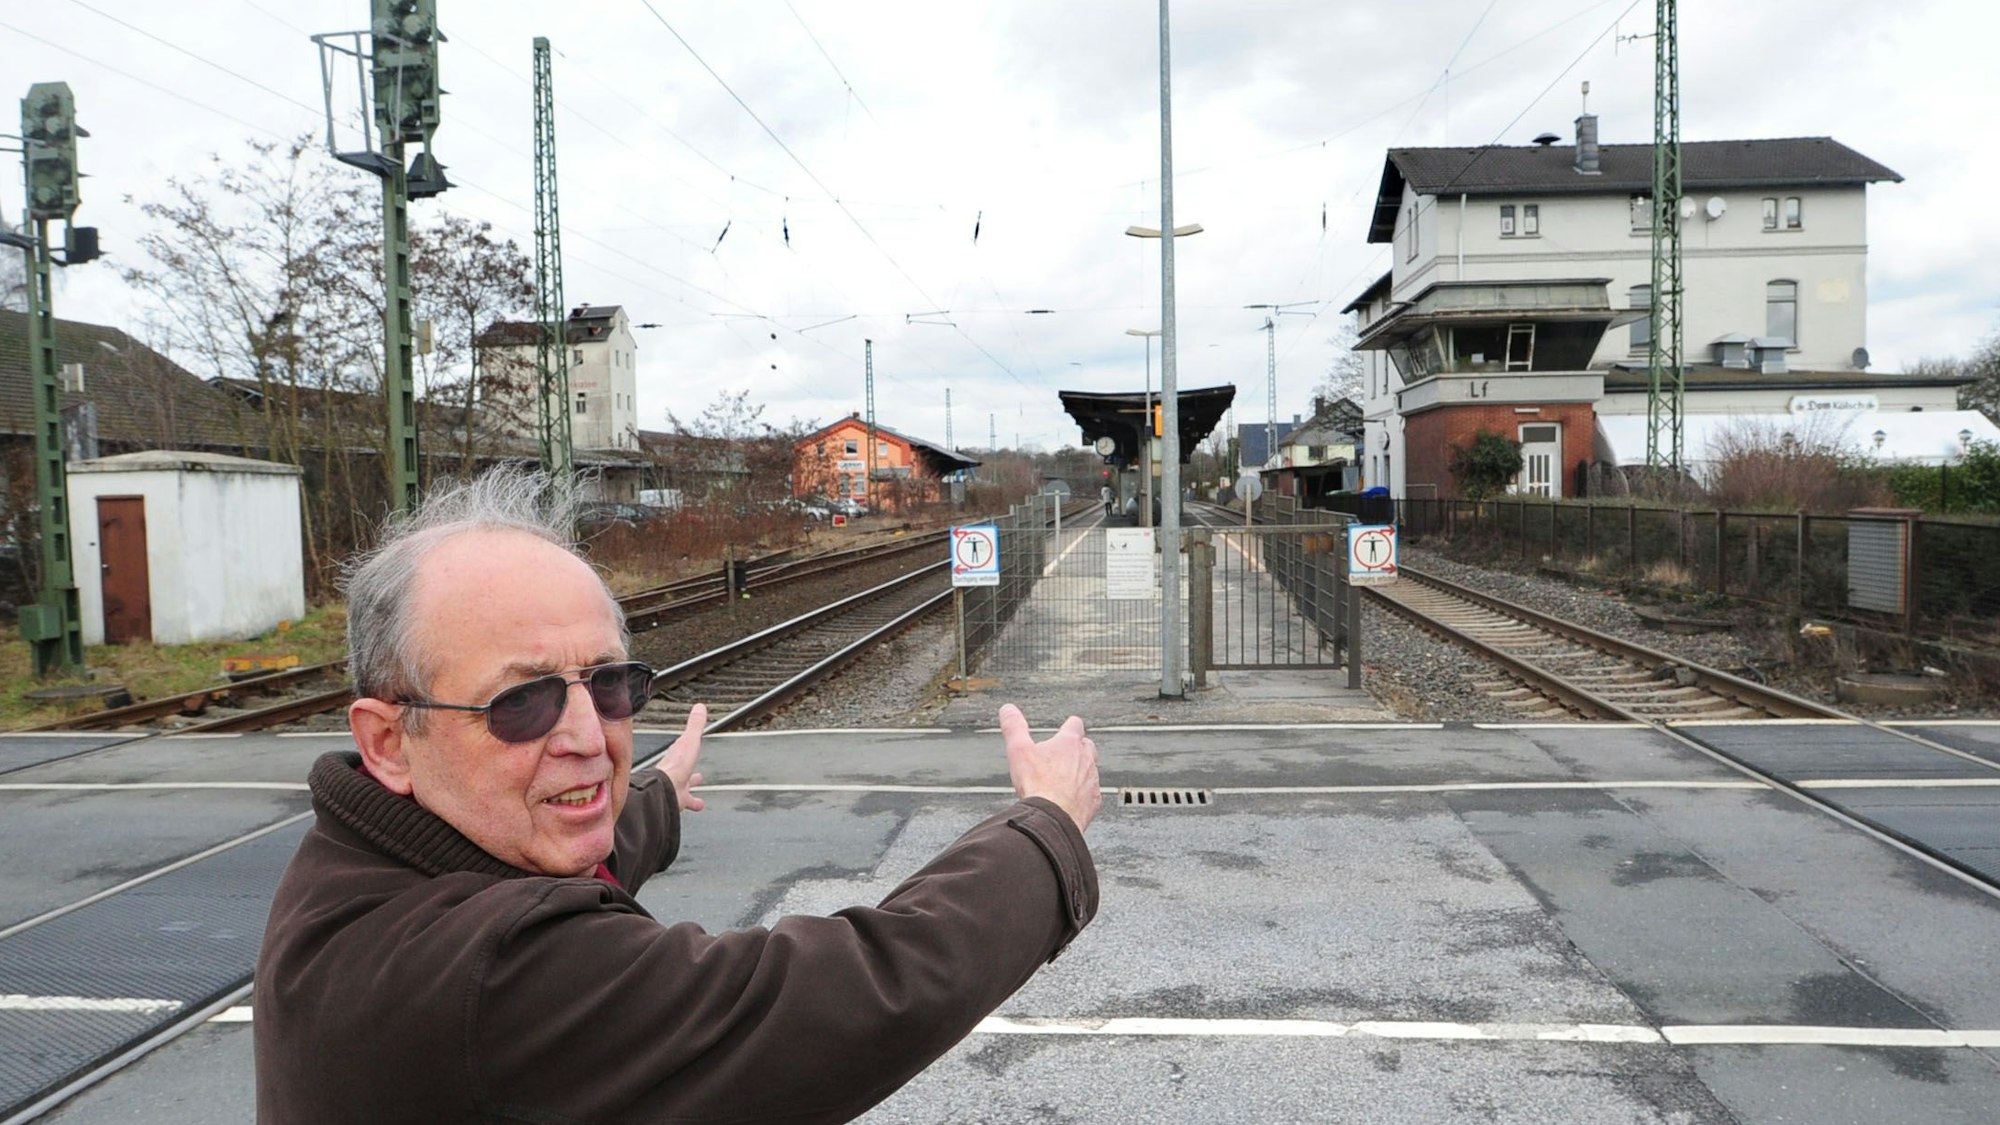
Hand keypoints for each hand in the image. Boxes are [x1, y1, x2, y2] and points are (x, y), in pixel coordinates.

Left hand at [658, 704, 706, 811]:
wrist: (667, 790)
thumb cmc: (676, 766)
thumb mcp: (690, 740)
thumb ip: (695, 725)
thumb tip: (699, 707)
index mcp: (677, 755)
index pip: (681, 747)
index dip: (685, 744)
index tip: (688, 741)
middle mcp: (675, 771)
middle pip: (683, 767)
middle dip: (689, 765)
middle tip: (694, 767)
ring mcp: (677, 785)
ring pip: (685, 784)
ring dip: (691, 784)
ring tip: (698, 784)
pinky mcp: (680, 799)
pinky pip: (689, 800)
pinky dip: (694, 802)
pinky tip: (699, 805)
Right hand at [998, 704, 1099, 831]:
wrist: (1053, 818)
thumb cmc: (1037, 784)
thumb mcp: (1018, 750)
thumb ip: (1014, 727)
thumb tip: (1008, 709)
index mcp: (1069, 743)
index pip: (1075, 725)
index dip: (1069, 725)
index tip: (1066, 726)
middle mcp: (1085, 759)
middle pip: (1087, 746)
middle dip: (1077, 748)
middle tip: (1063, 754)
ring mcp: (1092, 780)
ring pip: (1091, 769)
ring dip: (1080, 771)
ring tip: (1064, 778)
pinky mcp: (1094, 800)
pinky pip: (1092, 792)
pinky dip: (1083, 792)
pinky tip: (1071, 798)